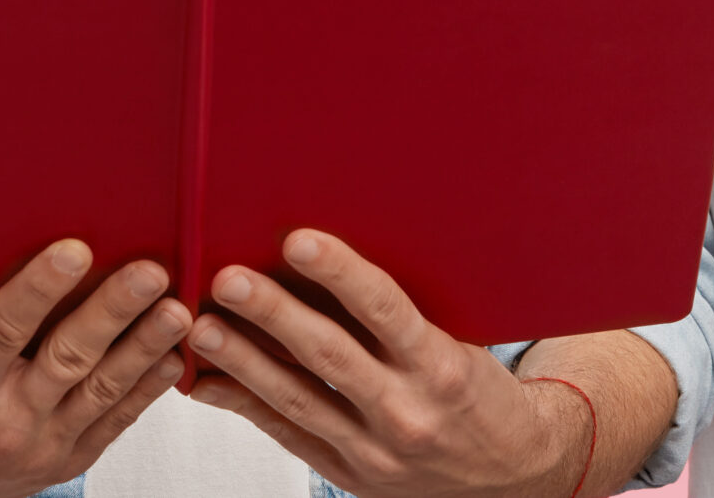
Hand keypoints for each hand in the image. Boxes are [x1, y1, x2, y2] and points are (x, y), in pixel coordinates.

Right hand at [0, 241, 187, 497]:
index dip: (39, 287)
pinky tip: (171, 358)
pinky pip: (113, 423)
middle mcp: (5, 421)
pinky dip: (145, 390)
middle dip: (113, 311)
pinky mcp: (64, 463)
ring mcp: (40, 447)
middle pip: (68, 358)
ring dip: (144, 347)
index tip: (74, 249)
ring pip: (101, 391)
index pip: (3, 329)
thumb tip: (6, 244)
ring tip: (178, 310)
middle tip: (149, 271)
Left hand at [185, 231, 590, 497]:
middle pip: (329, 355)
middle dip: (273, 314)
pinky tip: (208, 382)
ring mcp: (375, 451)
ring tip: (203, 327)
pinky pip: (288, 436)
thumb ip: (400, 311)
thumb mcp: (459, 342)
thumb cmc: (476, 390)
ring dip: (243, 361)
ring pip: (297, 399)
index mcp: (441, 367)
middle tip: (226, 279)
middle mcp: (407, 411)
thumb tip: (325, 252)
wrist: (510, 473)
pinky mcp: (351, 475)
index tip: (297, 240)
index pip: (385, 310)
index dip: (340, 273)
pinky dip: (244, 407)